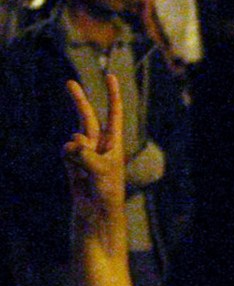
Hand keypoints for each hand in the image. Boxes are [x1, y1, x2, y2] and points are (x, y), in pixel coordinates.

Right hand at [64, 74, 125, 216]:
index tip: (110, 76)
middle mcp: (99, 142)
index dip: (113, 95)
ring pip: (74, 139)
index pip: (114, 113)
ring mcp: (84, 150)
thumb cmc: (107, 190)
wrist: (96, 209)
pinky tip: (77, 174)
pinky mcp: (71, 159)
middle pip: (87, 116)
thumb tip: (71, 143)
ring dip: (77, 154)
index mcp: (114, 141)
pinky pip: (66, 153)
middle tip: (69, 82)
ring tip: (87, 170)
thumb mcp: (101, 170)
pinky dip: (70, 162)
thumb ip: (85, 154)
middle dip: (79, 100)